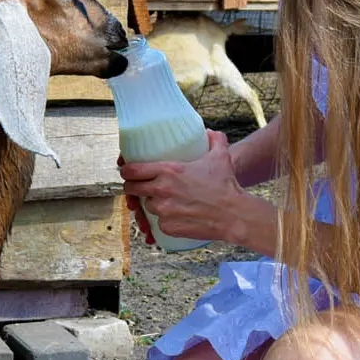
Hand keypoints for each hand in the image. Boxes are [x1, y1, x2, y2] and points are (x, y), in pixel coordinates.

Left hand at [119, 130, 241, 244]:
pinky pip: (158, 224)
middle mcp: (161, 190)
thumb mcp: (220, 157)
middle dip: (132, 188)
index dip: (126, 171)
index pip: (132, 170)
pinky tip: (174, 216)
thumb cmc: (226, 185)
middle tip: (138, 188)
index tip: (127, 171)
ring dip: (151, 204)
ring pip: (146, 207)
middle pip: (132, 189)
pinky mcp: (168, 227)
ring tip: (163, 202)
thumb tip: (209, 132)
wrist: (234, 215)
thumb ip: (214, 140)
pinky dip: (164, 221)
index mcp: (168, 171)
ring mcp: (163, 211)